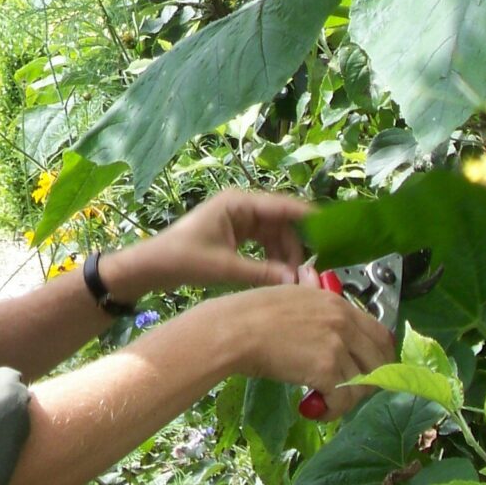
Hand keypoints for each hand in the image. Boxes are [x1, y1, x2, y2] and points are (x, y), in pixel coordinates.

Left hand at [114, 188, 310, 294]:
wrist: (153, 266)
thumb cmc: (184, 260)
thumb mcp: (225, 267)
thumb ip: (262, 272)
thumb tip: (296, 281)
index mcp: (238, 203)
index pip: (281, 206)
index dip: (307, 218)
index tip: (332, 231)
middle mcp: (241, 206)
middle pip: (281, 222)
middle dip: (296, 246)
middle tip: (309, 272)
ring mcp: (238, 219)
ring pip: (275, 234)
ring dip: (285, 255)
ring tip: (293, 279)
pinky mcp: (236, 234)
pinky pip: (264, 242)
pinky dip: (273, 257)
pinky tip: (279, 276)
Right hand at [192, 286, 393, 417]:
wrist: (236, 330)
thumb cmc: (254, 312)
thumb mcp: (295, 296)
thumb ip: (317, 303)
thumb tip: (325, 305)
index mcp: (338, 304)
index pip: (381, 333)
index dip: (382, 355)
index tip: (373, 368)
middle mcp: (344, 323)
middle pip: (380, 360)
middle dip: (371, 381)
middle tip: (352, 391)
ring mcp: (337, 347)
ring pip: (363, 384)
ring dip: (347, 398)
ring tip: (327, 401)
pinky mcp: (326, 371)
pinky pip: (343, 400)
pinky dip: (332, 411)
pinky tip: (315, 409)